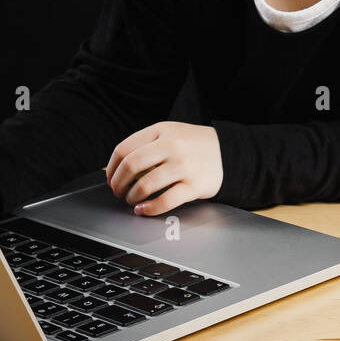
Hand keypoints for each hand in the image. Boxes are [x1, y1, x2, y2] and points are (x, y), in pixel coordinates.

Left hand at [105, 122, 223, 215]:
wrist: (229, 152)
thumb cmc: (194, 145)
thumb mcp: (171, 133)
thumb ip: (147, 144)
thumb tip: (117, 169)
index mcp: (162, 130)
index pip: (124, 149)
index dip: (111, 168)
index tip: (110, 178)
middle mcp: (172, 146)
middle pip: (131, 166)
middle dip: (118, 184)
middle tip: (118, 192)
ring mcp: (184, 165)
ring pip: (145, 185)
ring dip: (132, 197)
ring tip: (132, 200)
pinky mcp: (194, 185)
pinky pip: (165, 201)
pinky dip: (149, 209)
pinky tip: (143, 210)